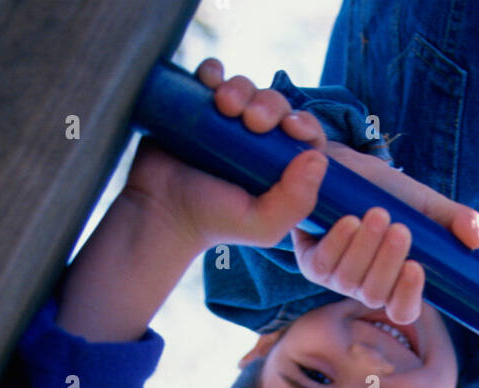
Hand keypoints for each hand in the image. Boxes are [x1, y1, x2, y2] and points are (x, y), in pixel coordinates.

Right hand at [121, 61, 328, 254]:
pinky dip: (213, 71)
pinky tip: (209, 82)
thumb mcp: (263, 225)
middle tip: (253, 120)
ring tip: (225, 104)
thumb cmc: (214, 222)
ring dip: (241, 88)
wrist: (160, 210)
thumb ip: (297, 201)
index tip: (290, 127)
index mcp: (280, 166)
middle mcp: (257, 142)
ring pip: (246, 87)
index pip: (305, 134)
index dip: (303, 124)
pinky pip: (212, 75)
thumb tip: (318, 158)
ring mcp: (227, 122)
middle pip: (276, 104)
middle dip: (269, 104)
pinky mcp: (198, 106)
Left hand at [290, 143, 478, 323]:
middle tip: (399, 228)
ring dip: (364, 248)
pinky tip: (348, 221)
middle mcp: (365, 286)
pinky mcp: (312, 263)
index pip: (403, 312)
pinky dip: (338, 244)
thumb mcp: (424, 204)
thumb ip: (453, 220)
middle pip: (375, 296)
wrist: (345, 167)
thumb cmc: (387, 192)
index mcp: (395, 283)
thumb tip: (477, 239)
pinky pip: (323, 266)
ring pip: (349, 281)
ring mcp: (337, 278)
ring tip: (377, 214)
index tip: (417, 267)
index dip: (407, 298)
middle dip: (387, 264)